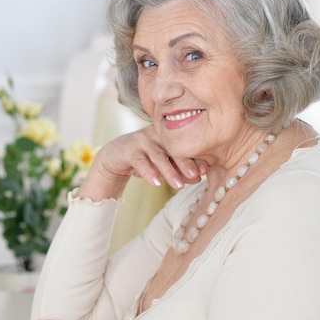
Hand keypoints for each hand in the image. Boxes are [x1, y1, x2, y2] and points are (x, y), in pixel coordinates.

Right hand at [80, 125, 205, 198]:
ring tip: (178, 185)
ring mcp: (142, 140)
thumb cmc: (144, 160)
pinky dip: (149, 172)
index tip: (204, 171)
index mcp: (168, 135)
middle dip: (185, 162)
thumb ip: (178, 169)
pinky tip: (156, 183)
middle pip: (173, 148)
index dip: (195, 158)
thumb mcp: (163, 165)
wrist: (115, 157)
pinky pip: (140, 161)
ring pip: (158, 156)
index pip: (184, 145)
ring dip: (169, 171)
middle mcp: (156, 133)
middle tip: (195, 175)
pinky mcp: (129, 149)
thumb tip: (198, 178)